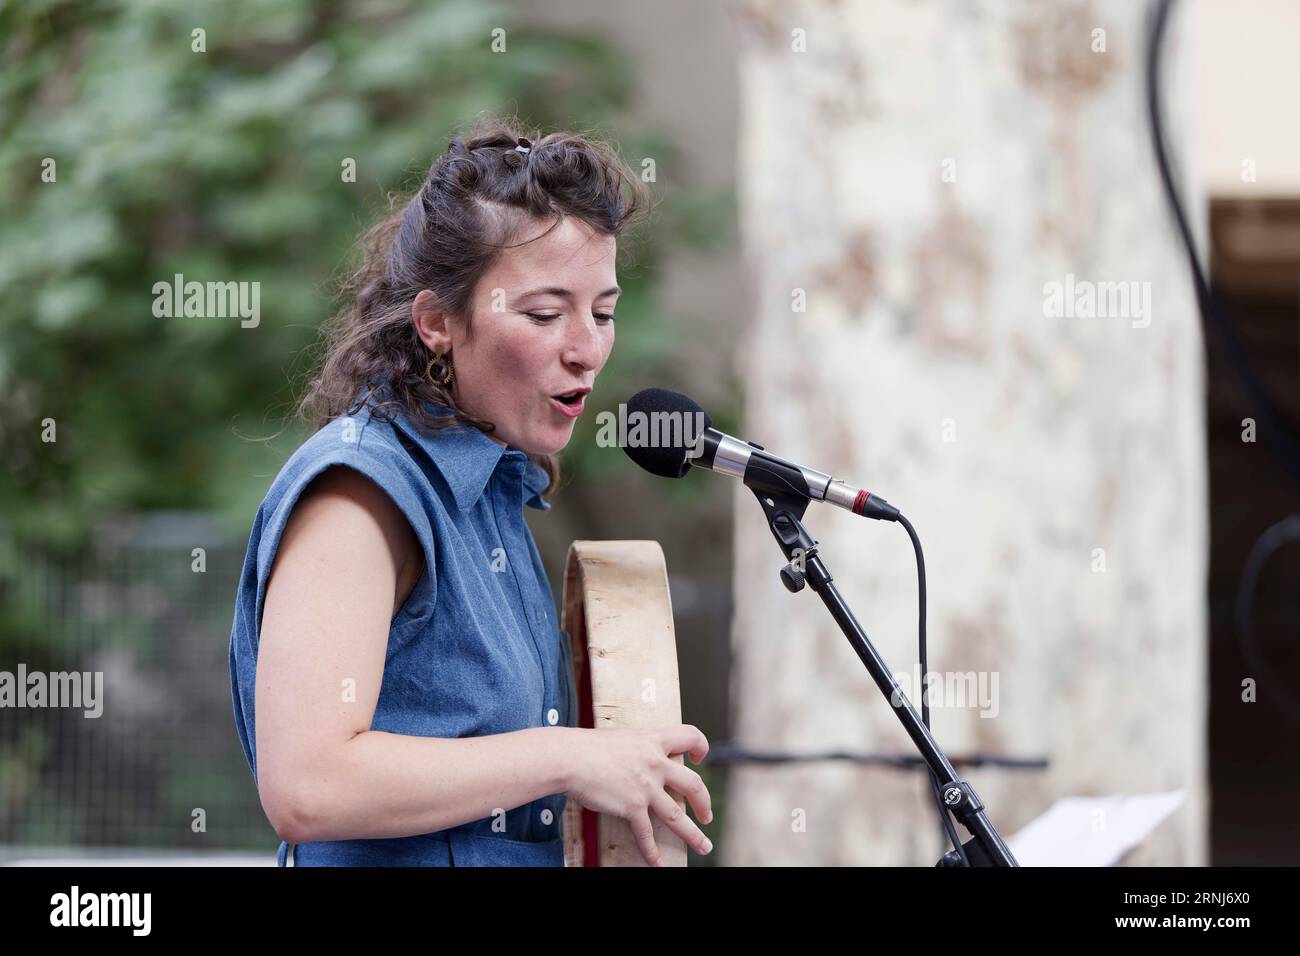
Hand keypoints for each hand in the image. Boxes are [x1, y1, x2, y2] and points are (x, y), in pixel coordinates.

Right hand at [561, 724, 712, 865]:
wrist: (569, 758)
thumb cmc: (586, 746)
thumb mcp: (620, 738)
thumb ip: (635, 747)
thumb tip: (635, 757)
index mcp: (652, 741)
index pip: (689, 735)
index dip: (701, 746)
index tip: (700, 758)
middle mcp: (655, 763)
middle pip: (694, 784)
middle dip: (704, 803)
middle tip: (707, 815)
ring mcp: (646, 786)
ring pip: (678, 815)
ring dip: (693, 834)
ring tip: (703, 846)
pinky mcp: (632, 806)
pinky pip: (647, 834)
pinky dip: (652, 851)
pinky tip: (657, 862)